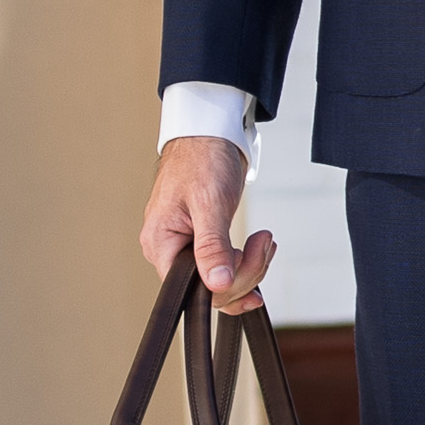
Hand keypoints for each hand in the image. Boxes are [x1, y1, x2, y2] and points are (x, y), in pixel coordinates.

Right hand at [140, 134, 275, 314]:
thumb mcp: (209, 202)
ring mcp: (187, 248)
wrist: (209, 135)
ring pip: (222, 280)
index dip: (227, 284)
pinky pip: (225, 267)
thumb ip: (211, 245)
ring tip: (263, 240)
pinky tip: (258, 249)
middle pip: (211, 287)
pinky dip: (246, 263)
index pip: (192, 289)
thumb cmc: (201, 159)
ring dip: (251, 266)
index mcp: (160, 243)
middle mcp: (169, 250)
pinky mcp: (203, 243)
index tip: (249, 260)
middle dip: (246, 271)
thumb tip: (217, 283)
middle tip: (263, 243)